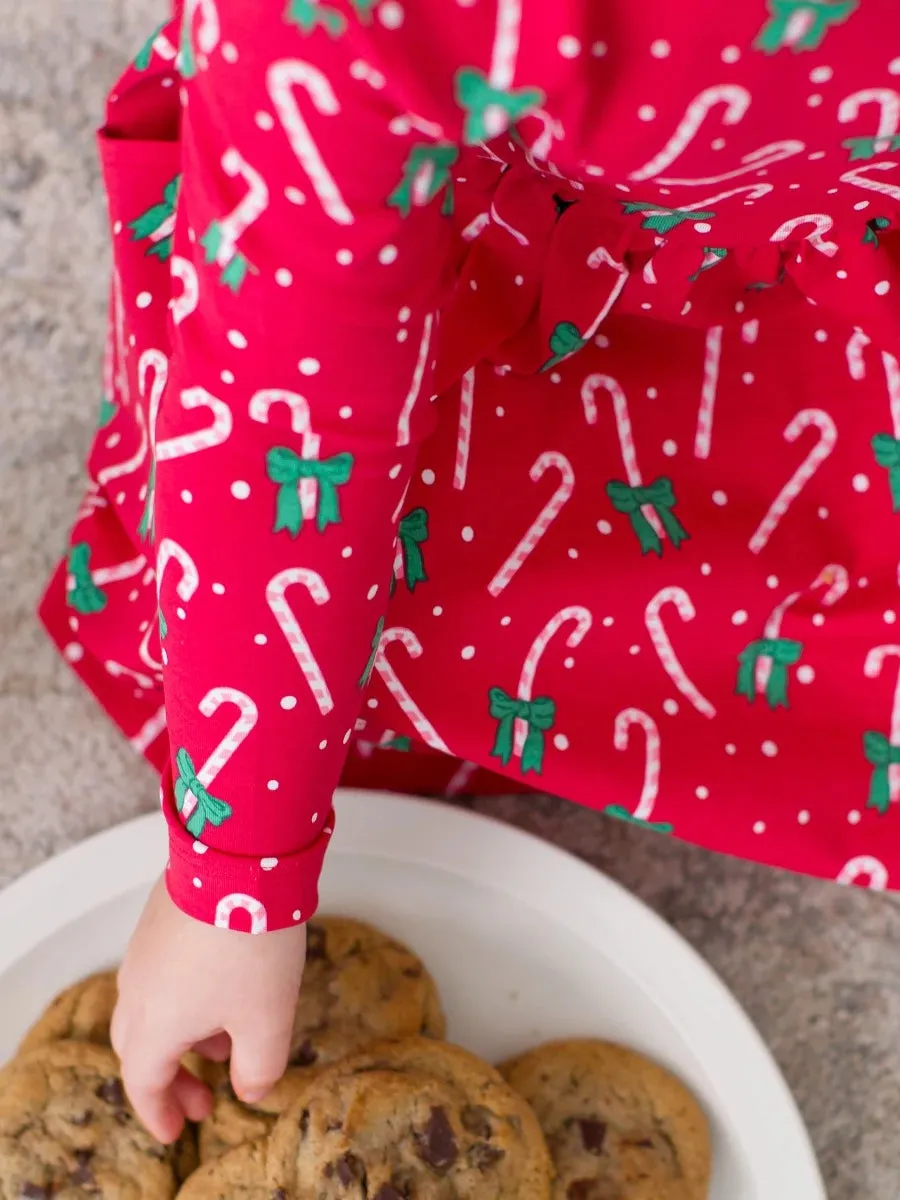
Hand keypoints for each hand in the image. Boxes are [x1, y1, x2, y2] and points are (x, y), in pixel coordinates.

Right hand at [111, 877, 305, 1142]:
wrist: (237, 860)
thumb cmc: (249, 945)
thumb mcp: (267, 1020)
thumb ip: (259, 1067)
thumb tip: (250, 1089)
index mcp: (153, 1025)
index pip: (144, 1083)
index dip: (161, 1112)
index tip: (177, 1130)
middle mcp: (136, 989)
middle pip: (139, 1048)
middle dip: (171, 1078)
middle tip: (203, 1097)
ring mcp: (144, 950)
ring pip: (150, 1008)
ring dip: (182, 1035)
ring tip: (225, 1041)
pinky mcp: (159, 919)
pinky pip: (160, 974)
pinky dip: (184, 998)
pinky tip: (224, 989)